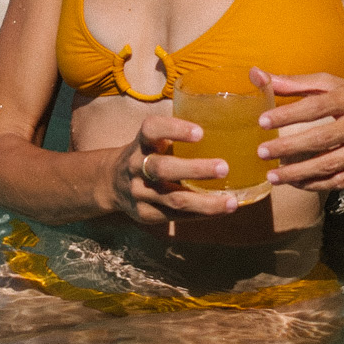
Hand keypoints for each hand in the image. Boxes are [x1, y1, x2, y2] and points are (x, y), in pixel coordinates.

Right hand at [108, 108, 240, 225]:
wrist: (112, 182)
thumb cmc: (148, 155)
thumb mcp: (154, 140)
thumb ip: (178, 135)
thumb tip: (227, 126)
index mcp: (141, 142)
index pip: (152, 130)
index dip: (175, 129)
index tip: (200, 133)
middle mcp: (136, 166)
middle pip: (164, 169)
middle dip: (195, 170)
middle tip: (224, 167)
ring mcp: (139, 193)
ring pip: (173, 200)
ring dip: (205, 202)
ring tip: (231, 202)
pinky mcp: (144, 214)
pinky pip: (175, 217)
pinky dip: (200, 214)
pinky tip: (219, 210)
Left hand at [253, 71, 343, 193]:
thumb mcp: (334, 85)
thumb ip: (296, 83)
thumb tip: (259, 76)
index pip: (316, 106)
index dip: (288, 114)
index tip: (262, 122)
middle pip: (322, 138)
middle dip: (289, 147)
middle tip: (262, 153)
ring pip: (331, 164)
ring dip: (299, 172)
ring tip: (273, 176)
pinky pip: (343, 180)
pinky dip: (317, 184)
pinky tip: (296, 183)